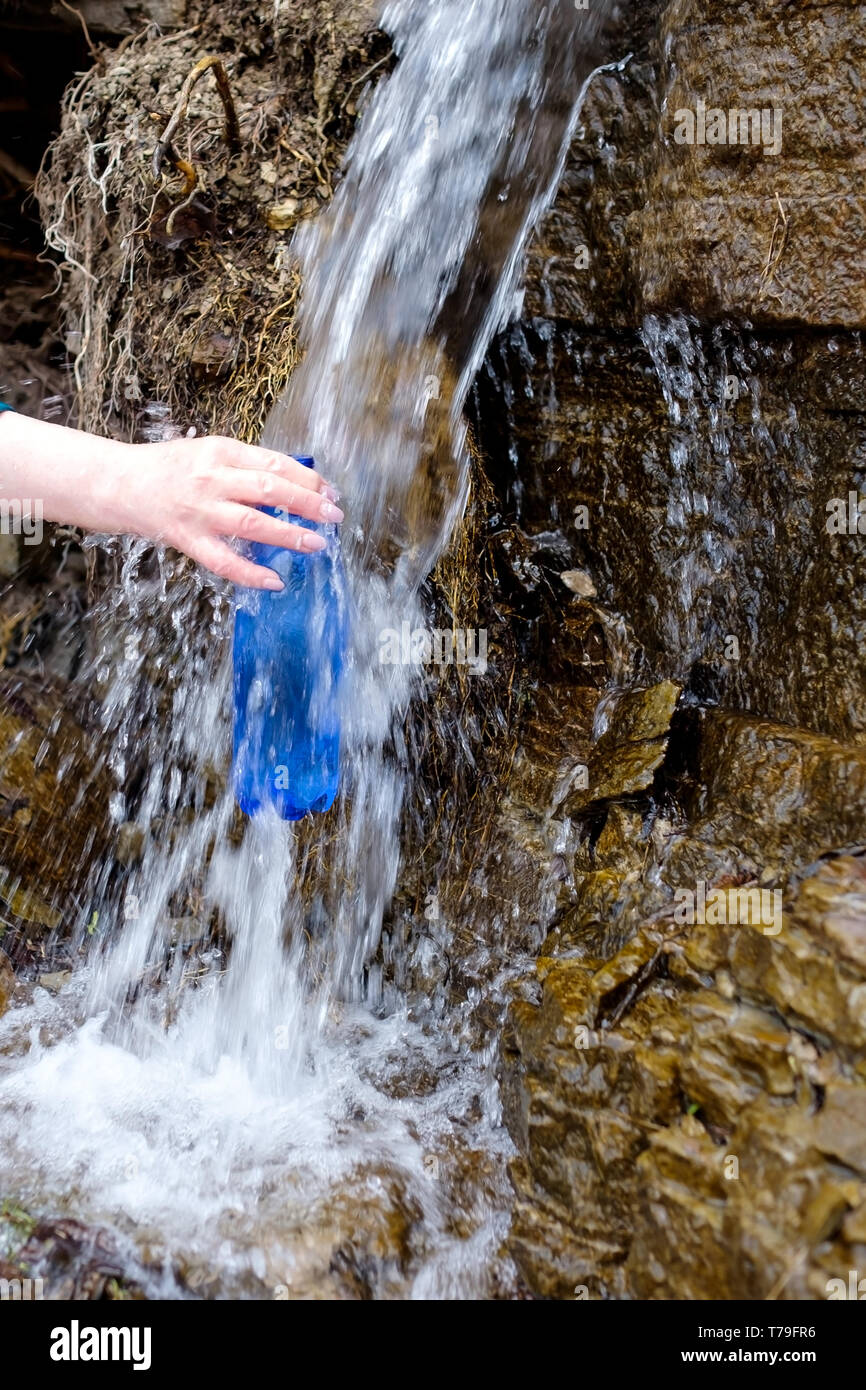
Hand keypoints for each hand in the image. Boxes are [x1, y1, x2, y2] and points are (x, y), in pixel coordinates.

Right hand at [109, 435, 343, 590]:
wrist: (120, 483)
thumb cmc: (170, 468)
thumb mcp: (208, 452)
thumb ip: (246, 465)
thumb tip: (295, 481)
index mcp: (220, 450)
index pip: (274, 463)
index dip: (308, 478)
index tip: (330, 492)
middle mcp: (212, 479)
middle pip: (269, 489)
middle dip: (308, 503)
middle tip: (335, 516)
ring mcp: (200, 511)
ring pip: (253, 523)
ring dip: (289, 535)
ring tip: (316, 544)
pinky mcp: (188, 539)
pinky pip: (224, 561)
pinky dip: (251, 574)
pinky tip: (275, 582)